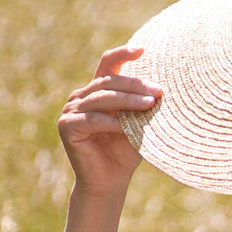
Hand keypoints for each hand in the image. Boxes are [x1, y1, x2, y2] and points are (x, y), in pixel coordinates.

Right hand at [57, 45, 160, 198]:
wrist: (110, 182)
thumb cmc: (126, 153)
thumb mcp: (138, 125)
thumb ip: (144, 106)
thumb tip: (165, 88)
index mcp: (97, 91)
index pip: (107, 64)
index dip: (122, 54)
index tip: (143, 49)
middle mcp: (81, 97)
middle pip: (109, 82)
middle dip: (136, 85)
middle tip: (159, 90)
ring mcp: (70, 110)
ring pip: (103, 99)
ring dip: (128, 101)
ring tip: (151, 103)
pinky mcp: (67, 127)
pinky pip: (94, 120)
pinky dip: (113, 123)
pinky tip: (129, 127)